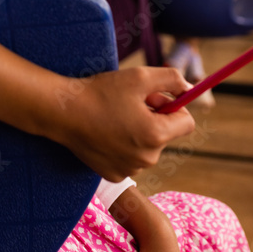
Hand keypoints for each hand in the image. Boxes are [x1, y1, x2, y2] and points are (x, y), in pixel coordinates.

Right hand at [57, 66, 195, 180]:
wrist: (63, 113)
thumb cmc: (101, 92)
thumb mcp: (139, 76)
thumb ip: (172, 79)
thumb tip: (189, 88)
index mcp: (156, 135)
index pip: (187, 122)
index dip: (174, 105)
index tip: (156, 97)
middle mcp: (147, 158)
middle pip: (166, 134)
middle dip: (154, 117)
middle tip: (129, 103)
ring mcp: (130, 169)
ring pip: (148, 146)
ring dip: (139, 131)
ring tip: (115, 117)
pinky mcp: (115, 175)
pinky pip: (131, 158)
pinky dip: (124, 145)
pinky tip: (106, 132)